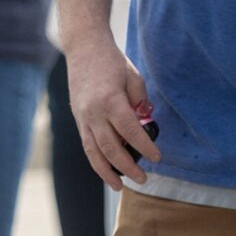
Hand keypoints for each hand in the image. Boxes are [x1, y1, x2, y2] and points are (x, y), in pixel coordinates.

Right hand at [65, 41, 158, 189]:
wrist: (83, 48)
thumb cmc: (111, 61)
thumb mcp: (133, 77)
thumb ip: (140, 103)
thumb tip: (144, 124)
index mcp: (110, 101)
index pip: (130, 132)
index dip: (145, 147)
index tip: (157, 158)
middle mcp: (93, 113)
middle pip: (110, 148)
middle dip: (127, 167)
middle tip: (144, 179)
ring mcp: (82, 117)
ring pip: (93, 152)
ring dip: (107, 172)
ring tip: (120, 186)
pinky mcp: (78, 119)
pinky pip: (87, 145)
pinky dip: (97, 160)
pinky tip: (107, 170)